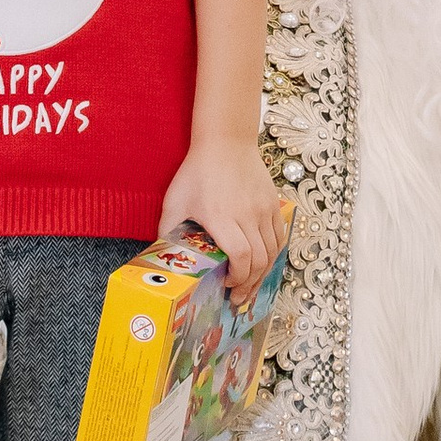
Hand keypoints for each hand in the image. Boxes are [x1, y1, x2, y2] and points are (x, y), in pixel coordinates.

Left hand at [158, 137, 286, 305]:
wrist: (226, 142)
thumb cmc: (197, 171)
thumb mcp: (174, 201)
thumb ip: (167, 231)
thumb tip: (161, 257)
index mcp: (222, 217)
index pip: (240, 258)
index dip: (236, 279)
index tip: (225, 285)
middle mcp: (247, 216)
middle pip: (258, 261)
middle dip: (249, 285)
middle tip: (237, 298)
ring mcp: (264, 210)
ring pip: (272, 252)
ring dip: (263, 274)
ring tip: (250, 286)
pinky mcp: (273, 204)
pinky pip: (279, 237)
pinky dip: (273, 255)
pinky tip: (263, 264)